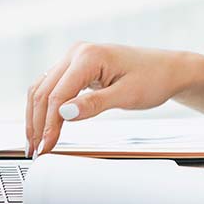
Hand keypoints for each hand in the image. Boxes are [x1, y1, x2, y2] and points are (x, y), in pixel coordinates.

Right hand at [24, 43, 195, 158]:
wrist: (168, 70)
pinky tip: (43, 127)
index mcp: (89, 55)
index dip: (48, 125)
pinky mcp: (76, 67)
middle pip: (43, 91)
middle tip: (35, 151)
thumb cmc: (154, 79)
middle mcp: (77, 53)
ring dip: (35, 116)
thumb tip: (63, 113)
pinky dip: (44, 107)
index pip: (57, 95)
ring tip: (34, 144)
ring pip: (42, 89)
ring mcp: (75, 58)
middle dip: (36, 124)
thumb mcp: (127, 95)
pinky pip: (52, 87)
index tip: (45, 148)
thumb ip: (94, 104)